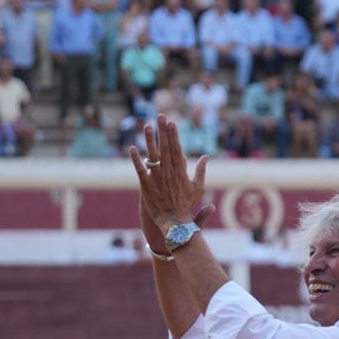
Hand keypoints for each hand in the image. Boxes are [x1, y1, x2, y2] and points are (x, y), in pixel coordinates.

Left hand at [129, 116, 210, 240]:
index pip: (176, 148)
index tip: (171, 122)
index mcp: (180, 171)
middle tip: (160, 116)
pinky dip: (135, 160)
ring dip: (149, 140)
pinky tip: (132, 148)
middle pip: (165, 147)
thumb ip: (202, 171)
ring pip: (152, 156)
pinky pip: (140, 170)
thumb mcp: (198, 187)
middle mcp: (168, 172)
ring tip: (146, 126)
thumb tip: (207, 157)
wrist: (174, 222)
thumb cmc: (187, 205)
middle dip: (162, 131)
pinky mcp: (146, 186)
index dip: (173, 134)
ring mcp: (156, 178)